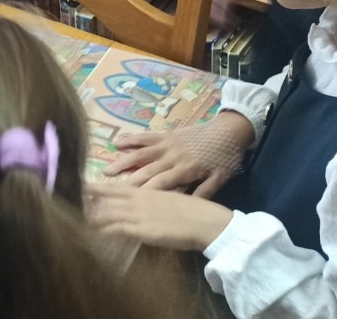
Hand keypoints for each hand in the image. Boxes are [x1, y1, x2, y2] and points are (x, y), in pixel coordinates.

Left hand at [87, 182, 233, 251]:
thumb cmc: (192, 212)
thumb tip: (142, 206)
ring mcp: (138, 214)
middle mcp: (137, 200)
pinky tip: (91, 234)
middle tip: (67, 202)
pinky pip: (115, 229)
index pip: (113, 188)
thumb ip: (152, 201)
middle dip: (85, 202)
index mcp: (144, 191)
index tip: (78, 186)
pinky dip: (102, 231)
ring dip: (90, 217)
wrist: (206, 221)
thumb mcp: (169, 200)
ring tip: (73, 219)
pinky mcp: (142, 229)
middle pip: (104, 199)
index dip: (94, 188)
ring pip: (106, 213)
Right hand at [102, 112, 252, 196]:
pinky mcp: (166, 134)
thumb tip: (187, 205)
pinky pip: (145, 137)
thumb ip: (204, 191)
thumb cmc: (226, 156)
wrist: (230, 130)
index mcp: (185, 170)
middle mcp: (171, 157)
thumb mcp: (220, 178)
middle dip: (126, 182)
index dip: (143, 194)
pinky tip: (116, 143)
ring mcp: (167, 144)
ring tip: (106, 171)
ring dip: (122, 162)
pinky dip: (130, 139)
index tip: (128, 204)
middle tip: (109, 192)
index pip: (160, 185)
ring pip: (140, 153)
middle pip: (145, 171)